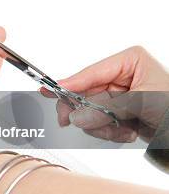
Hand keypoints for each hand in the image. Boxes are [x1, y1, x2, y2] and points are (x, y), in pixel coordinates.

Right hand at [46, 46, 168, 142]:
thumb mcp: (142, 103)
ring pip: (89, 110)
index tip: (52, 90)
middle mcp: (122, 75)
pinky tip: (126, 132)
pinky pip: (98, 121)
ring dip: (101, 126)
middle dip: (87, 111)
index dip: (71, 83)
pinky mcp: (119, 111)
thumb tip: (77, 115)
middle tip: (72, 121)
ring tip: (121, 131)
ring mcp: (119, 94)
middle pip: (86, 92)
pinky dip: (109, 132)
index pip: (92, 72)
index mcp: (130, 61)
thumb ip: (107, 108)